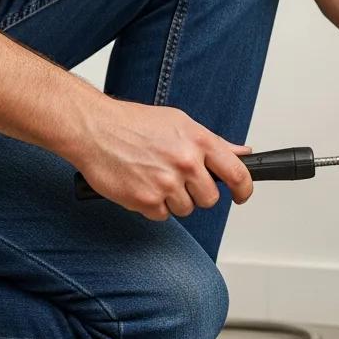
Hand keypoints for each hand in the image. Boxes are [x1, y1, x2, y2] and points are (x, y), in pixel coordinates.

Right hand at [71, 97, 252, 219]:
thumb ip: (215, 142)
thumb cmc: (135, 123)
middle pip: (210, 199)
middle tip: (179, 180)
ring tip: (155, 177)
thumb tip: (243, 153)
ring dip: (174, 200)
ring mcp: (166, 183)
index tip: (241, 195)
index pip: (238, 174)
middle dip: (198, 194)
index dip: (244, 190)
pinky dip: (153, 205)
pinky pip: (162, 215)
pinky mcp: (146, 200)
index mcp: (200, 142)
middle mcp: (186, 163)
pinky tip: (142, 184)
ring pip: (186, 209)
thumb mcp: (181, 123)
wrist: (94, 128)